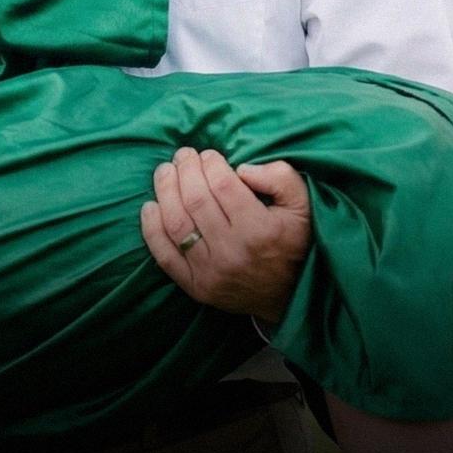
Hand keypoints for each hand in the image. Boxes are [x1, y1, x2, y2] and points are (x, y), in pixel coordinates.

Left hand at [140, 146, 310, 323]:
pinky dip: (151, 229)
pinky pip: (165, 255)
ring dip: (165, 191)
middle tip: (183, 155)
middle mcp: (232, 252)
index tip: (208, 155)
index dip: (210, 163)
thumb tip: (242, 169)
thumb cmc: (294, 244)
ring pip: (176, 223)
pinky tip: (150, 206)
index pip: (222, 185)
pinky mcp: (196, 287)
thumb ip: (280, 178)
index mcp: (259, 229)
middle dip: (185, 169)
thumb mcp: (302, 206)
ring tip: (165, 171)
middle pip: (195, 200)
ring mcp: (210, 272)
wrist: (291, 298)